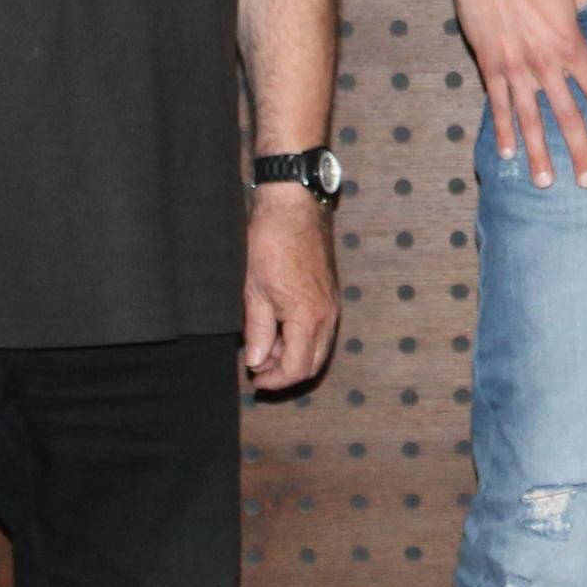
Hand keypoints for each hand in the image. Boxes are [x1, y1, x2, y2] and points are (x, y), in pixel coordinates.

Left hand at [243, 188, 337, 391]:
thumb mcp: (254, 291)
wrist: (294, 206)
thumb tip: (258, 361)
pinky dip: (301, 338)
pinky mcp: (330, 294)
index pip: (298, 368)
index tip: (255, 379)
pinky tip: (278, 329)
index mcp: (309, 317)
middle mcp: (328, 315)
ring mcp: (332, 304)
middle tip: (259, 370)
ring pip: (318, 347)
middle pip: (314, 363)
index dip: (275, 380)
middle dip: (286, 373)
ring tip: (264, 348)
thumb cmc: (270, 243)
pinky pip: (320, 329)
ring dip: (293, 355)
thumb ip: (258, 331)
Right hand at [451, 0, 586, 189]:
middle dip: (580, 152)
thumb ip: (586, 7)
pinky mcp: (491, 68)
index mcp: (571, 47)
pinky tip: (507, 154)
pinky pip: (498, 106)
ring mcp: (516, 70)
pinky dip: (503, 132)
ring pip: (530, 122)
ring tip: (545, 182)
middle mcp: (545, 66)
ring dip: (539, 154)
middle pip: (567, 118)